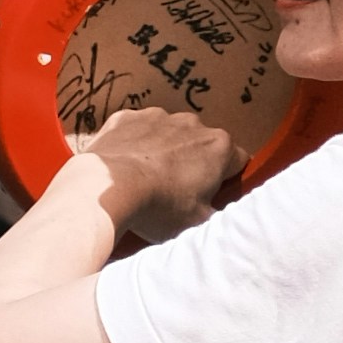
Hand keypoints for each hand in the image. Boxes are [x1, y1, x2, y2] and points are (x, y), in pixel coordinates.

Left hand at [72, 104, 247, 249]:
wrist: (105, 191)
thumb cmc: (157, 207)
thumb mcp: (198, 225)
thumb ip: (220, 218)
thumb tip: (225, 220)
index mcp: (218, 147)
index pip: (238, 161)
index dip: (227, 181)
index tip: (212, 196)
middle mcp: (192, 124)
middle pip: (202, 145)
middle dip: (194, 165)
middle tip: (177, 194)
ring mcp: (158, 117)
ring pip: (169, 135)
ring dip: (164, 153)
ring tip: (146, 183)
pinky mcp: (127, 117)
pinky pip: (137, 130)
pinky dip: (134, 145)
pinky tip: (124, 169)